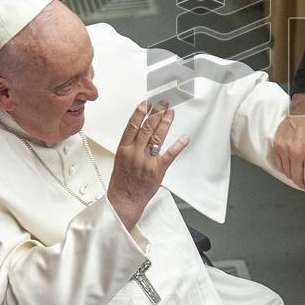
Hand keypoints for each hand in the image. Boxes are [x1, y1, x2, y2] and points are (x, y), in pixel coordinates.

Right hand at [108, 101, 189, 229]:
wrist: (124, 201)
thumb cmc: (121, 182)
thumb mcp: (120, 160)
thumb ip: (130, 146)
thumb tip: (139, 132)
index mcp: (123, 149)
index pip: (132, 126)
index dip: (139, 113)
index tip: (146, 103)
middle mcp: (135, 153)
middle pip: (147, 128)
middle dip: (156, 113)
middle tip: (163, 104)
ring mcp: (146, 161)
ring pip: (157, 137)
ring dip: (165, 123)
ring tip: (171, 113)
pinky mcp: (157, 170)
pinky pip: (169, 155)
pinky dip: (178, 145)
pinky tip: (184, 138)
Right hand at [273, 94, 304, 200]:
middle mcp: (296, 151)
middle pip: (297, 178)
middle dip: (303, 186)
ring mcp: (285, 148)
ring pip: (287, 172)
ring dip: (294, 178)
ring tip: (300, 178)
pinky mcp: (277, 144)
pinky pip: (279, 163)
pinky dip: (284, 169)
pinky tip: (290, 169)